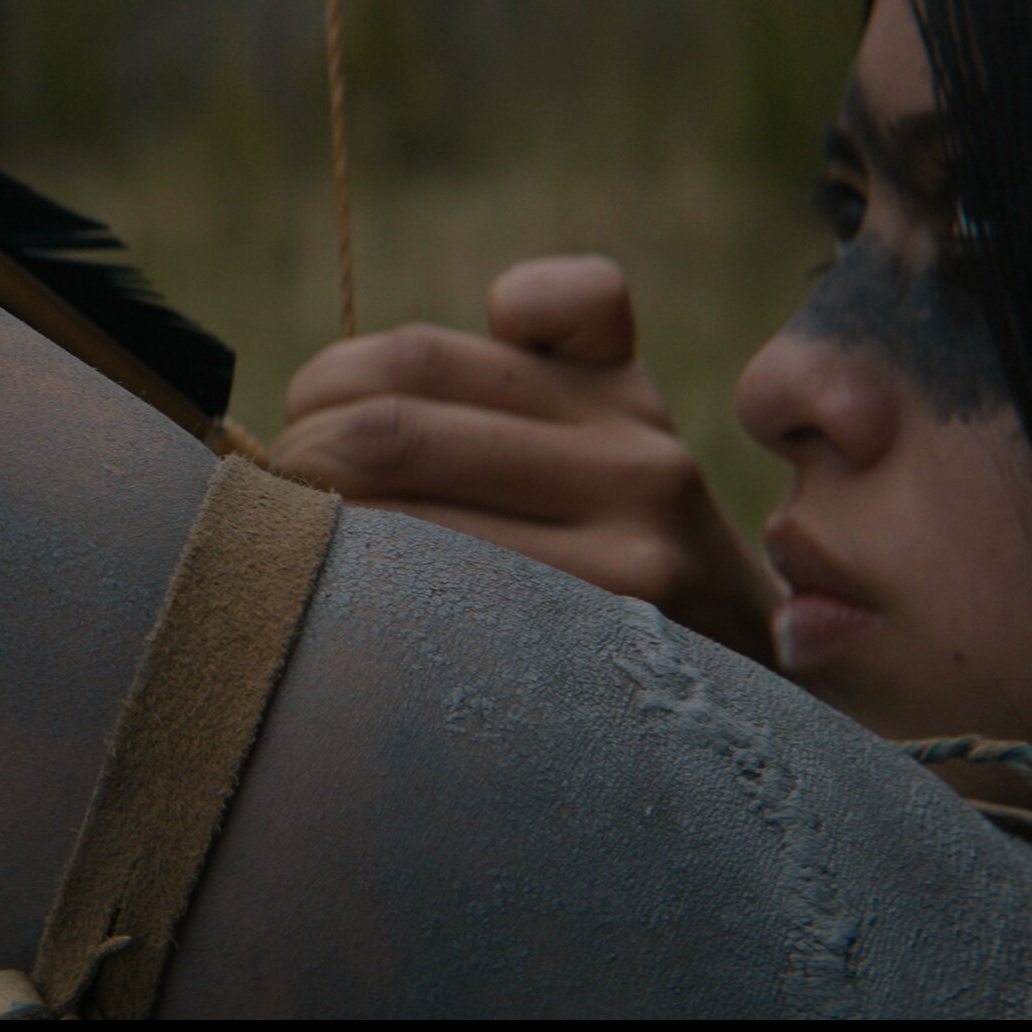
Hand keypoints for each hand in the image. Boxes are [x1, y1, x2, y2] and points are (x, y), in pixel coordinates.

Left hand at [271, 254, 782, 662]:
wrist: (756, 684)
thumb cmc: (623, 555)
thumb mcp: (600, 435)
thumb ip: (509, 374)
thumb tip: (328, 396)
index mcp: (608, 380)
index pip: (436, 346)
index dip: (336, 374)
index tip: (313, 415)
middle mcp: (633, 452)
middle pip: (394, 423)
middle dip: (303, 457)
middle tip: (275, 501)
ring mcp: (635, 548)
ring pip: (405, 515)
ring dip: (315, 537)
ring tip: (292, 560)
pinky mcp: (618, 634)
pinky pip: (446, 602)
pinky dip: (371, 603)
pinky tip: (349, 618)